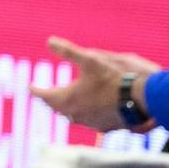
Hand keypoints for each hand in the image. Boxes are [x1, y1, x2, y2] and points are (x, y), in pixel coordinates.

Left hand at [30, 35, 160, 132]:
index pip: (44, 96)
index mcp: (69, 98)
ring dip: (64, 109)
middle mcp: (76, 114)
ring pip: (71, 117)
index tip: (29, 86)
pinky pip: (87, 122)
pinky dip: (81, 114)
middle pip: (56, 108)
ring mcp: (90, 123)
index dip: (35, 90)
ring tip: (62, 102)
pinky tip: (86, 110)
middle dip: (49, 100)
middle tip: (43, 94)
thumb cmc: (113, 78)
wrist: (139, 100)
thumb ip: (68, 50)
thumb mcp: (90, 59)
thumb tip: (49, 41)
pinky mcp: (104, 127)